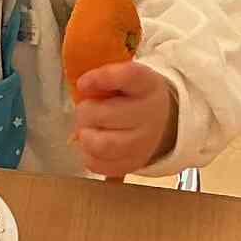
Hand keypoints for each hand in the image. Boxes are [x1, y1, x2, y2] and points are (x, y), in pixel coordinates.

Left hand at [73, 61, 178, 176]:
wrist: (158, 123)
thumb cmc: (130, 97)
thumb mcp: (124, 80)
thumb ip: (103, 79)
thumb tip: (82, 88)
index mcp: (148, 86)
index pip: (129, 76)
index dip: (103, 78)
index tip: (82, 83)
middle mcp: (150, 115)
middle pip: (104, 115)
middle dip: (85, 112)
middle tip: (85, 111)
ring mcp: (143, 143)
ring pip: (102, 145)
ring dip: (85, 136)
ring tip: (87, 129)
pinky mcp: (132, 164)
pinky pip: (98, 164)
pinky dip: (87, 154)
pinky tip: (93, 144)